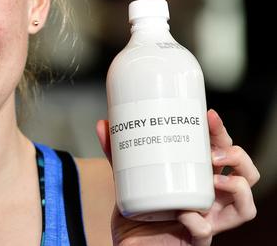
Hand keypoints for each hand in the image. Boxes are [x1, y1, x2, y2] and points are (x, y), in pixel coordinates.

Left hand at [96, 109, 259, 245]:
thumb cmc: (136, 215)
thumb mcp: (127, 180)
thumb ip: (117, 156)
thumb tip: (103, 125)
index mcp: (199, 180)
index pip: (222, 153)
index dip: (220, 134)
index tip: (208, 116)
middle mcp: (210, 200)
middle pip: (244, 175)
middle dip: (236, 155)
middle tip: (212, 150)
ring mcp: (208, 221)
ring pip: (245, 207)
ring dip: (236, 187)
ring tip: (214, 178)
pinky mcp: (196, 241)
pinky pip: (206, 231)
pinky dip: (199, 222)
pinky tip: (185, 213)